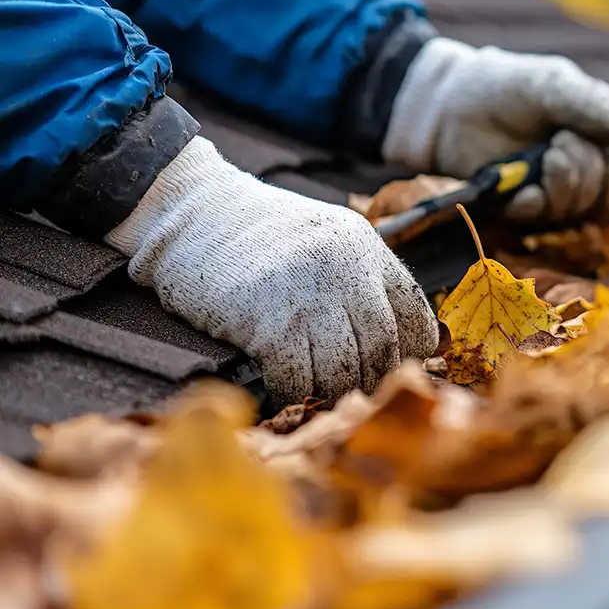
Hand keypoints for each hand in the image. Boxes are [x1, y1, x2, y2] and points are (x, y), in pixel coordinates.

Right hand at [105, 137, 438, 402]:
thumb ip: (360, 277)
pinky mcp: (269, 324)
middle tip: (358, 395)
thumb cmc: (258, 233)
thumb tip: (393, 339)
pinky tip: (288, 392)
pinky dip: (297, 394)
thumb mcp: (326, 238)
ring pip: (346, 370)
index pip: (415, 315)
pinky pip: (300, 379)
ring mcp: (309, 298)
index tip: (397, 370)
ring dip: (336, 392)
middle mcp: (347, 271)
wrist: (193, 211)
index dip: (413, 353)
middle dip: (373, 379)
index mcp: (368, 249)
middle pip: (383, 347)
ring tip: (324, 397)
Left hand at [381, 38, 608, 221]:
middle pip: (600, 196)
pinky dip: (535, 206)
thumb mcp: (551, 84)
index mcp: (589, 141)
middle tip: (558, 143)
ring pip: (573, 210)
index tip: (595, 142)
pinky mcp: (514, 206)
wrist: (448, 104)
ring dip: (563, 187)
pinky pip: (538, 219)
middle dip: (584, 171)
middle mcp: (570, 171)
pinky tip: (526, 191)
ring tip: (542, 160)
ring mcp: (542, 191)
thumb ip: (592, 102)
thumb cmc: (503, 87)